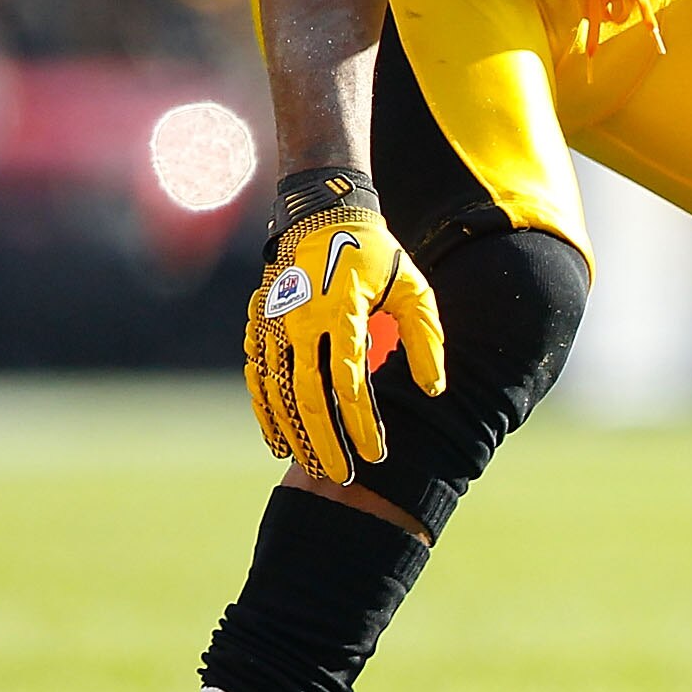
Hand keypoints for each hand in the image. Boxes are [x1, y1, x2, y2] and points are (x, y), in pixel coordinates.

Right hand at [244, 168, 444, 482]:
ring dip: (294, 434)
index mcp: (342, 309)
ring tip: (314, 467)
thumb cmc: (376, 255)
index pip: (350, 379)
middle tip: (345, 476)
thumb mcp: (414, 288)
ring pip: (277, 392)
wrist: (321, 215)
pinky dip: (266, 413)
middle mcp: (300, 319)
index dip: (363, 421)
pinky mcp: (257, 326)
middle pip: (309, 394)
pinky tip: (280, 441)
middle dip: (326, 440)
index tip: (377, 452)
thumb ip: (426, 338)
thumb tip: (434, 389)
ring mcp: (272, 324)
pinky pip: (257, 379)